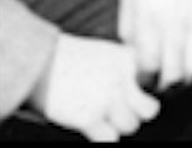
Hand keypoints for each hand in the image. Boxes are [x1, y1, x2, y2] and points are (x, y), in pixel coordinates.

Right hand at [29, 33, 160, 141]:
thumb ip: (123, 69)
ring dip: (116, 127)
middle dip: (136, 114)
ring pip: (131, 127)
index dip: (143, 94)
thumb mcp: (105, 53)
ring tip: (100, 119)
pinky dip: (102, 138)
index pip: (154, 84)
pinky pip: (110, 140)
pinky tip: (91, 129)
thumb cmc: (65, 57)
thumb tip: (136, 88)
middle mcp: (124, 80)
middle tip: (118, 112)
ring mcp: (109, 99)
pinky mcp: (90, 117)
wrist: (37, 61)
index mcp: (129, 60)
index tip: (134, 96)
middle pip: (150, 110)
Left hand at [118, 0, 191, 92]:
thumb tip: (136, 64)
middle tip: (161, 83)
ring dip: (189, 82)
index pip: (147, 68)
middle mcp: (177, 20)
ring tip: (180, 76)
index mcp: (149, 16)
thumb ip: (129, 32)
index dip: (143, 83)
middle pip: (174, 76)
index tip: (142, 78)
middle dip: (165, 88)